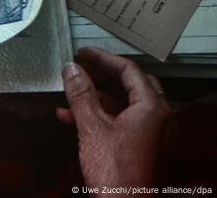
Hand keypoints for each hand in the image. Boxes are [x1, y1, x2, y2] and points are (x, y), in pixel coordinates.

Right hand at [57, 48, 173, 193]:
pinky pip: (123, 123)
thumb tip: (72, 70)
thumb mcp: (91, 127)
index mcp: (153, 108)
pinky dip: (100, 117)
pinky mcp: (144, 149)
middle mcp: (159, 119)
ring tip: (70, 95)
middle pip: (129, 86)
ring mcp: (153, 135)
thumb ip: (81, 95)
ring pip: (124, 106)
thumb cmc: (117, 174)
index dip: (103, 59)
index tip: (84, 54)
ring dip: (96, 99)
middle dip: (100, 77)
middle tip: (81, 69)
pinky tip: (74, 119)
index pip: (129, 70)